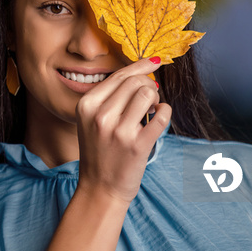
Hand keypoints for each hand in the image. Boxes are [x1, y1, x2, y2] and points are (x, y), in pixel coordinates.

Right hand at [75, 57, 170, 203]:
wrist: (100, 189)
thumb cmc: (100, 151)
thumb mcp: (92, 120)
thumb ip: (110, 97)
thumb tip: (143, 72)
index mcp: (86, 105)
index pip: (118, 75)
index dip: (140, 66)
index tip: (155, 61)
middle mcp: (100, 116)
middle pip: (135, 82)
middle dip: (148, 85)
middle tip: (150, 98)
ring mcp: (118, 131)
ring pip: (147, 94)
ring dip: (156, 98)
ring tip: (152, 109)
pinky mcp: (137, 146)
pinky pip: (161, 115)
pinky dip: (165, 111)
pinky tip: (159, 116)